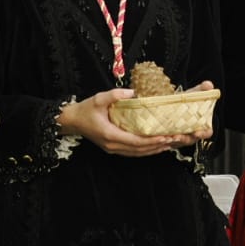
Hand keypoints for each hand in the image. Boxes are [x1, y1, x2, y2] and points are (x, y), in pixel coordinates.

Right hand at [58, 88, 185, 157]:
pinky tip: (155, 146)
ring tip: (169, 144)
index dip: (152, 140)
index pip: (136, 141)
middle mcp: (113, 145)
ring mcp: (112, 149)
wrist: (71, 121)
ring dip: (153, 150)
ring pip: (137, 153)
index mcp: (110, 135)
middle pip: (139, 150)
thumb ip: (115, 95)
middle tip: (173, 140)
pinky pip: (132, 152)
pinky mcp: (113, 148)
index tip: (165, 136)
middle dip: (157, 146)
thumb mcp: (98, 99)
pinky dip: (145, 150)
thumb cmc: (85, 109)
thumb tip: (133, 92)